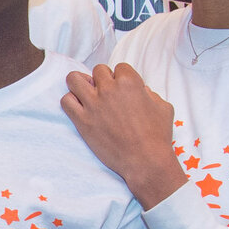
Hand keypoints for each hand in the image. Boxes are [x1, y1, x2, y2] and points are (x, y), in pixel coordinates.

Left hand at [61, 64, 184, 207]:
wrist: (145, 161)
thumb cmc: (157, 135)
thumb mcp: (163, 107)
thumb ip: (150, 93)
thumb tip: (142, 90)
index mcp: (129, 82)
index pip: (119, 68)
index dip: (121, 78)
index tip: (123, 91)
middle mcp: (109, 89)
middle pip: (97, 71)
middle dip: (103, 81)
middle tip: (107, 95)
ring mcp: (93, 104)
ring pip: (73, 79)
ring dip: (80, 85)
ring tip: (87, 95)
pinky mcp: (82, 120)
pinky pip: (66, 101)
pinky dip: (71, 102)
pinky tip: (80, 109)